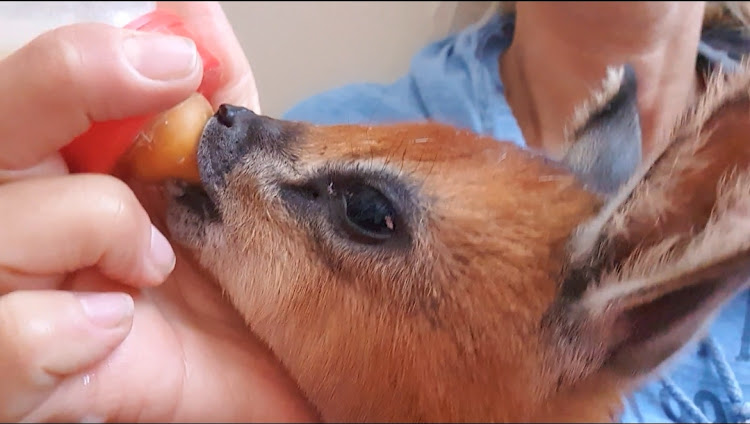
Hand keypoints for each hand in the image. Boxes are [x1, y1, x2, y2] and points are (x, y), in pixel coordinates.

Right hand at [0, 2, 316, 421]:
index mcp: (57, 160)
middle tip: (169, 80)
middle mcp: (11, 209)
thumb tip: (197, 17)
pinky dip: (71, 329)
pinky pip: (12, 336)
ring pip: (4, 225)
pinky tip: (112, 328)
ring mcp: (0, 286)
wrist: (240, 368)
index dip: (88, 56)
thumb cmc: (220, 280)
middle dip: (72, 81)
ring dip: (100, 227)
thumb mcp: (224, 188)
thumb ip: (212, 106)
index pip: (35, 80)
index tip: (179, 60)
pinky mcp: (3, 371)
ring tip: (153, 264)